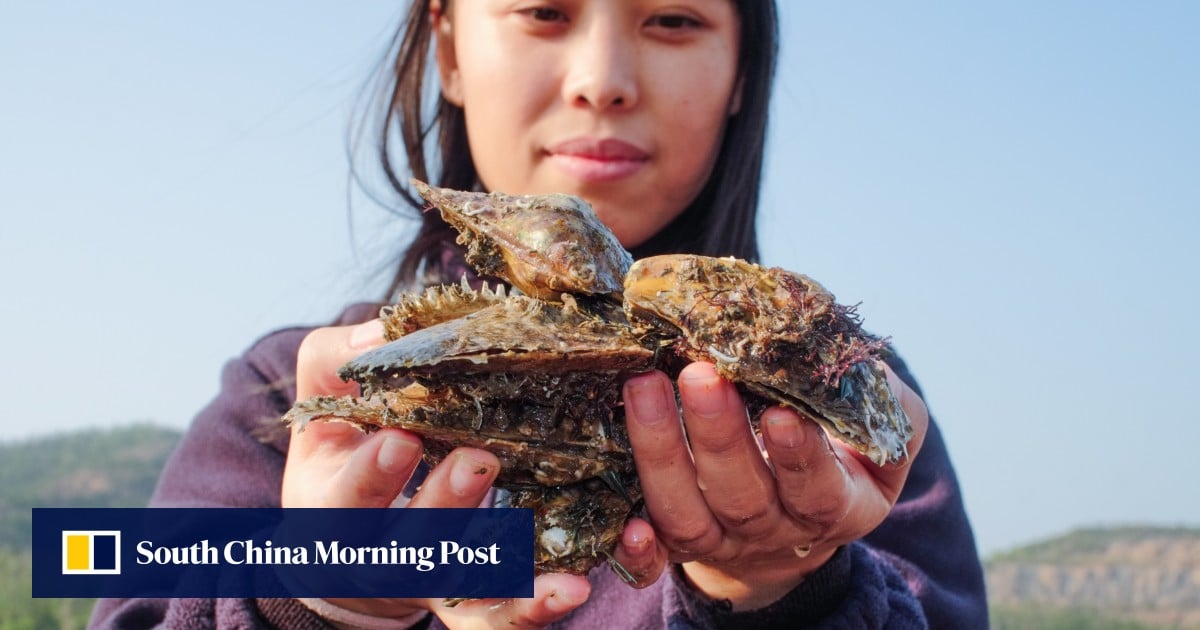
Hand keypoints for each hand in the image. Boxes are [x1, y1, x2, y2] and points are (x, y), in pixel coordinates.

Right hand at [280, 319, 650, 627]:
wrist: (353, 532)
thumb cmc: (345, 445)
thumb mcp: (324, 402)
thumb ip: (338, 363)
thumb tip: (383, 333)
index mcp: (335, 508)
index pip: (350, 495)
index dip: (374, 473)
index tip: (401, 436)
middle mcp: (383, 557)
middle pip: (414, 546)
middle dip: (444, 504)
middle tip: (479, 461)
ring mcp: (432, 583)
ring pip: (465, 594)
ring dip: (508, 579)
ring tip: (554, 565)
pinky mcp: (473, 600)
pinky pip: (500, 618)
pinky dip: (535, 608)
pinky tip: (576, 589)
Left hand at [622, 361, 928, 610]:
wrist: (798, 515)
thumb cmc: (840, 452)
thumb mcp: (880, 436)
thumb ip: (887, 406)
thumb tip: (867, 369)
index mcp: (837, 506)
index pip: (818, 488)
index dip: (800, 457)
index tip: (782, 412)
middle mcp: (776, 531)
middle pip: (742, 496)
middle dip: (719, 434)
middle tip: (699, 374)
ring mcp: (722, 541)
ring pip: (687, 513)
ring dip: (661, 452)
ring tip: (643, 386)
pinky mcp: (678, 547)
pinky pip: (654, 562)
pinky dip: (636, 551)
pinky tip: (623, 525)